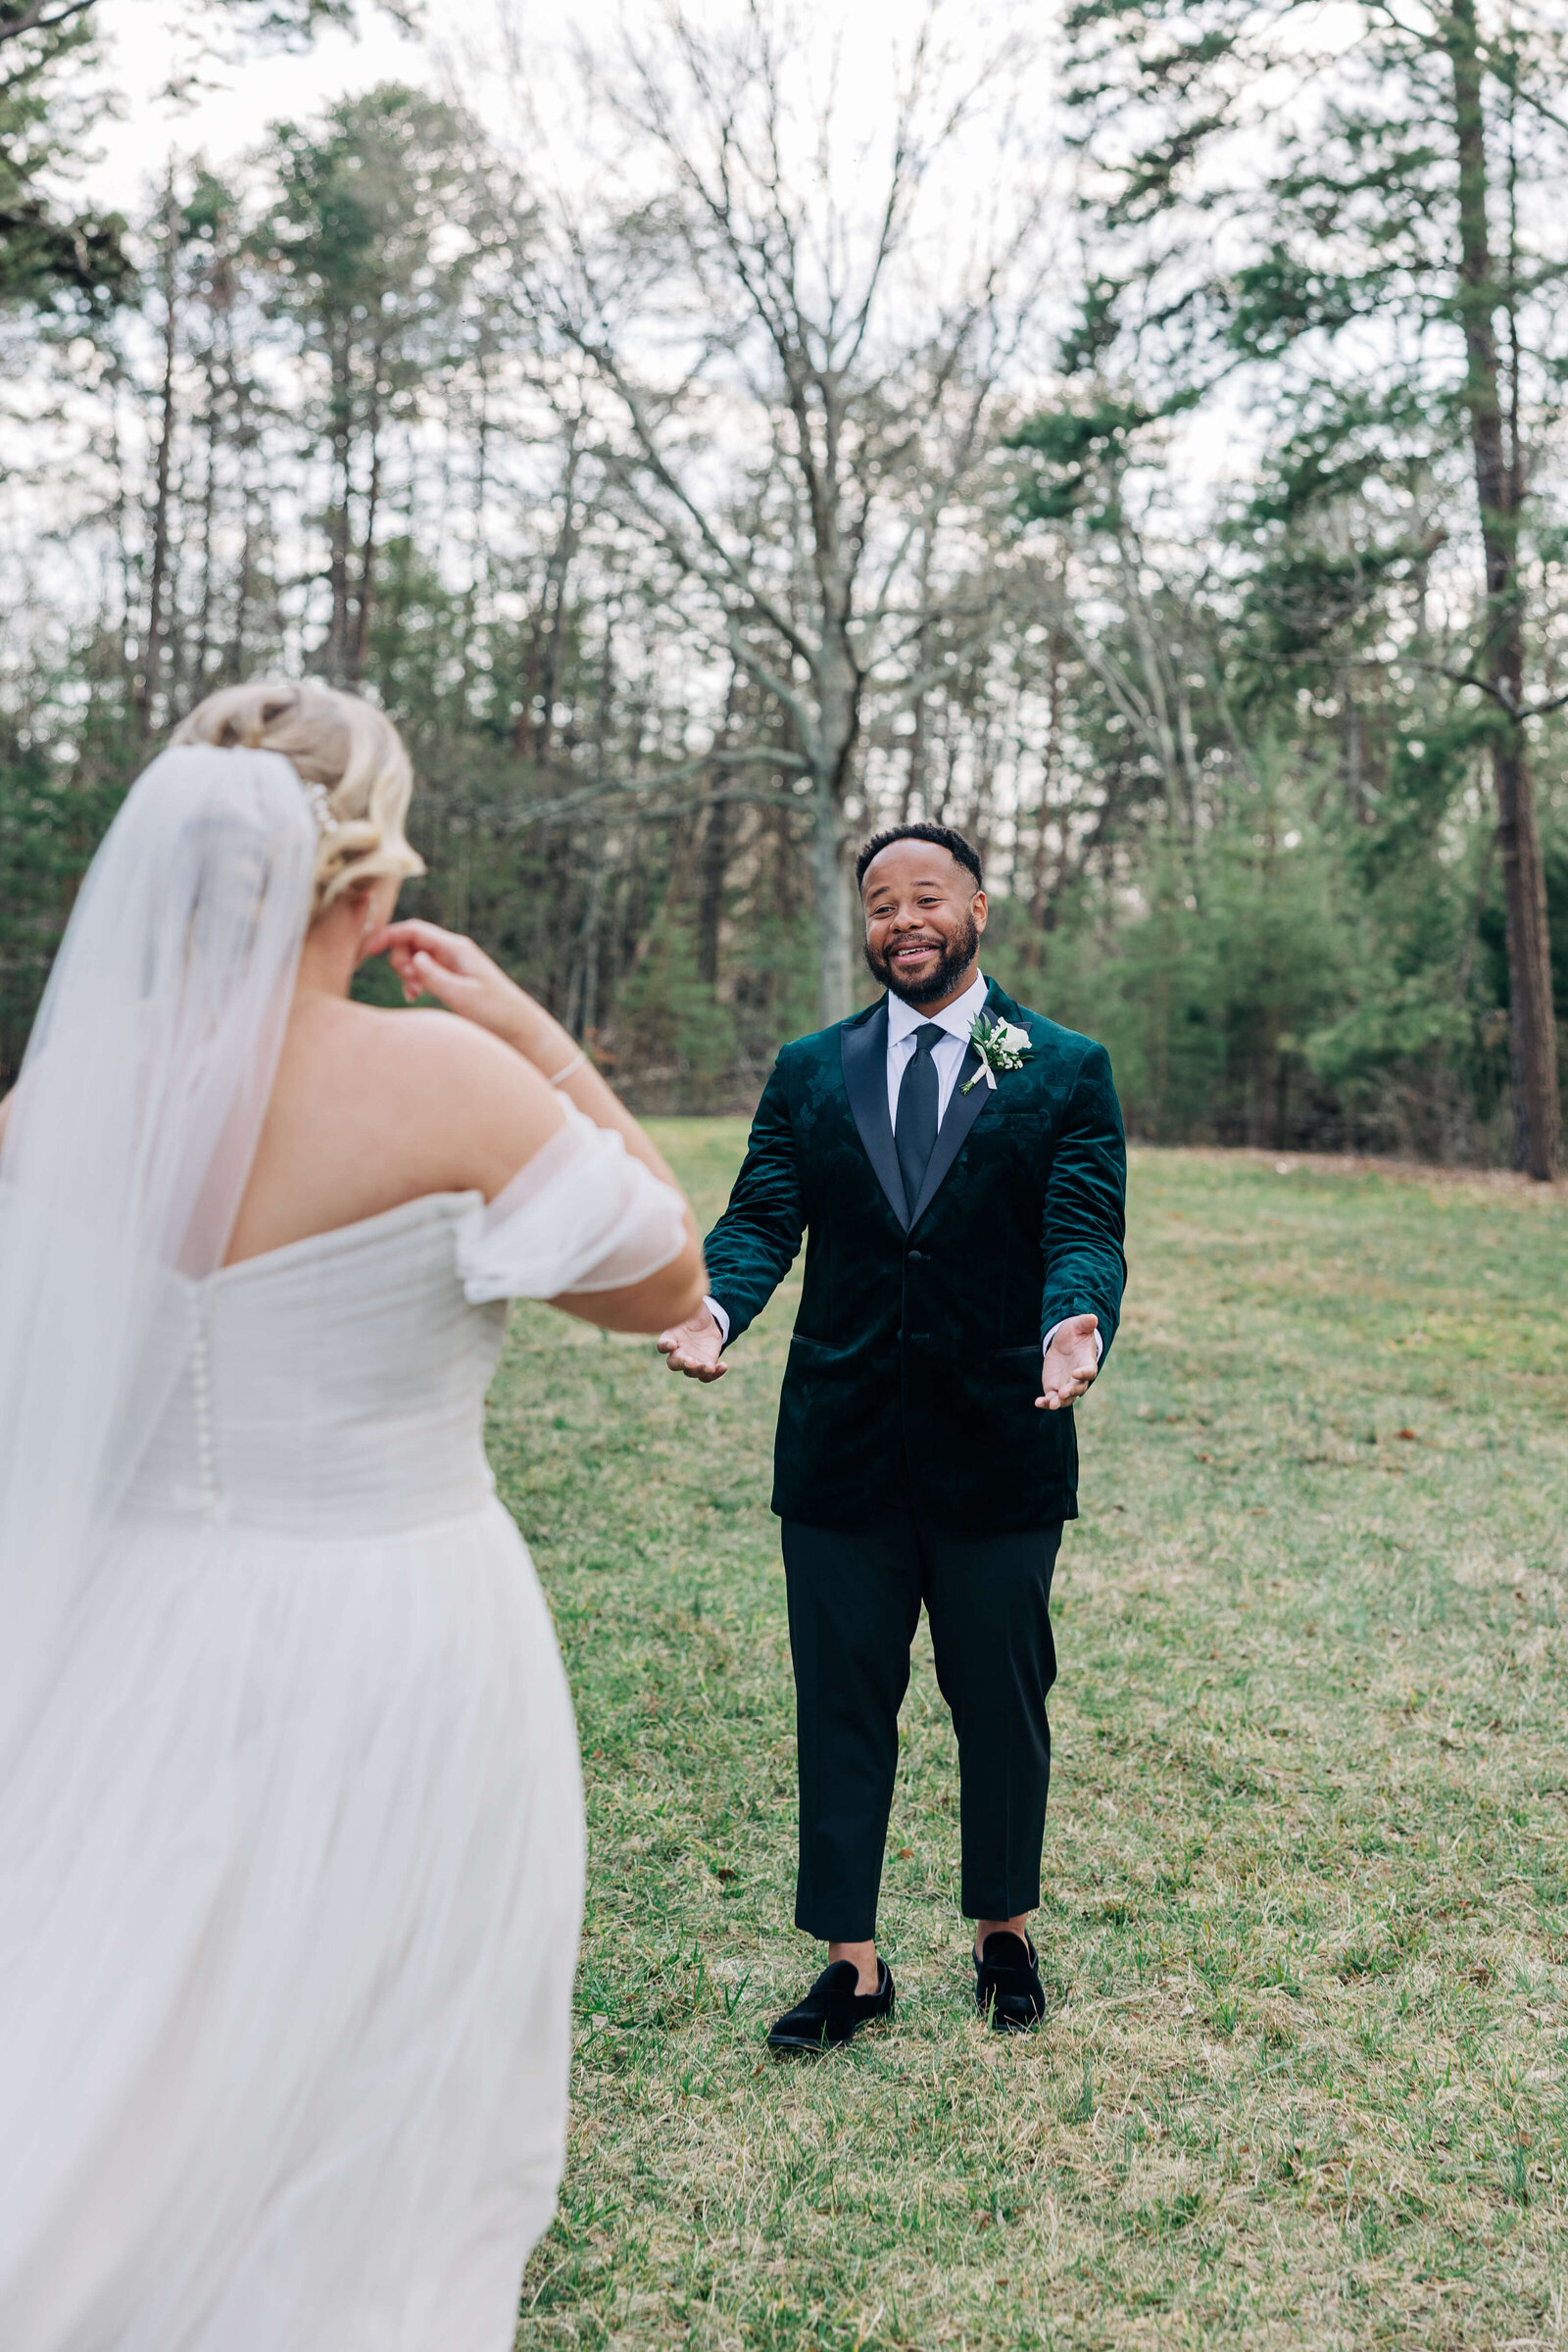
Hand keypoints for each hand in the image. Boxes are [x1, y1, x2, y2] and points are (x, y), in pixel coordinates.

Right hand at [367, 918, 559, 1064]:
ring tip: (413, 993)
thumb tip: (412, 958)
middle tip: (407, 982)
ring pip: (415, 956)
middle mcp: (453, 951)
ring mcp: (452, 964)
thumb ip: (434, 976)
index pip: (414, 930)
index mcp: (456, 948)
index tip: (367, 950)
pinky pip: (423, 971)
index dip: (388, 936)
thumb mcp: (461, 996)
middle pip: (411, 940)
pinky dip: (414, 980)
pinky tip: (415, 995)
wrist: (520, 1028)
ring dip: (405, 972)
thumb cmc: (495, 1012)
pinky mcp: (452, 978)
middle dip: (399, 958)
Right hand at [657, 1306, 727, 1382]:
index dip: (665, 1346)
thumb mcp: (689, 1305)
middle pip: (674, 1364)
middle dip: (682, 1363)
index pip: (662, 1345)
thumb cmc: (693, 1313)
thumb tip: (682, 1291)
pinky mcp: (705, 1363)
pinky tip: (724, 1366)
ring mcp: (692, 1360)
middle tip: (689, 1361)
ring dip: (699, 1371)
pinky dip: (714, 1374)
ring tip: (710, 1366)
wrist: (707, 1322)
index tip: (671, 1344)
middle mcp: (678, 1352)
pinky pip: (707, 1375)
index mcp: (671, 1337)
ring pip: (691, 1372)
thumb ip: (685, 1303)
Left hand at [1036, 1312, 1099, 1411]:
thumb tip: (1093, 1318)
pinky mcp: (1054, 1388)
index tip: (1076, 1372)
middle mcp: (1078, 1378)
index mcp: (1087, 1363)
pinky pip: (1051, 1398)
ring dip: (1059, 1402)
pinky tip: (1038, 1403)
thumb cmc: (1075, 1334)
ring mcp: (1066, 1384)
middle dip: (1070, 1392)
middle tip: (1062, 1393)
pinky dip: (1046, 1402)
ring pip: (1065, 1398)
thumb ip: (1085, 1323)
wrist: (1064, 1343)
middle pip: (1078, 1389)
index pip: (1089, 1371)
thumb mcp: (1078, 1325)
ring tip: (1051, 1404)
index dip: (1084, 1373)